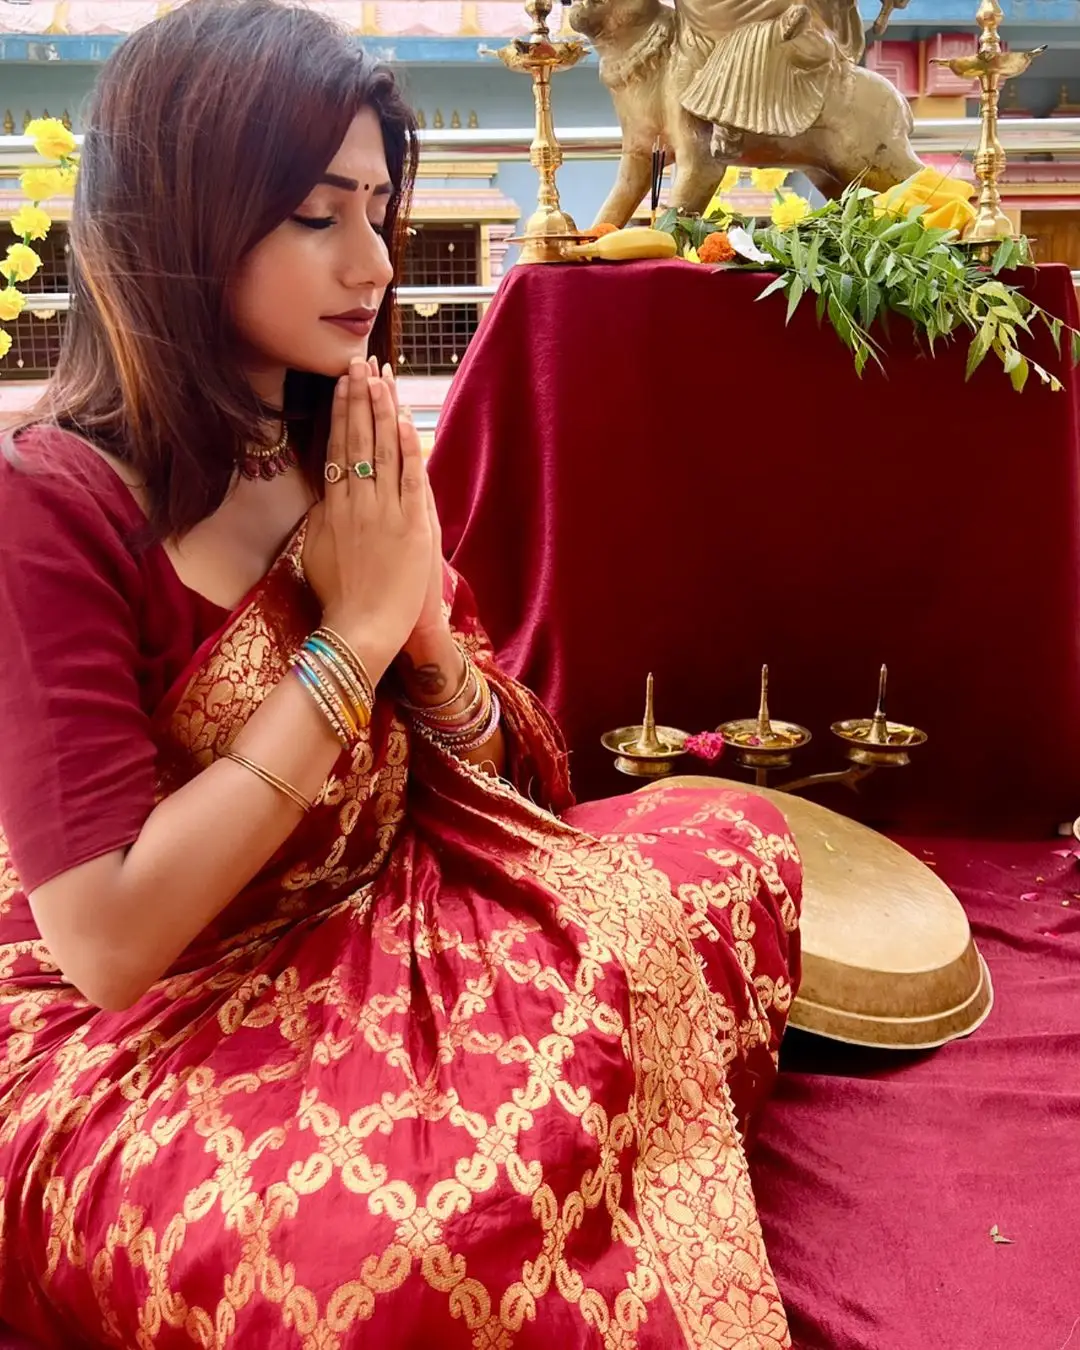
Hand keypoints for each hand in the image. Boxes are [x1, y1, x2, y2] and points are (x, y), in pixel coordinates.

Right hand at [302, 359, 431, 678]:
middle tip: (360, 361)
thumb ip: (323, 520)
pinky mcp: (409, 526)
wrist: (360, 630)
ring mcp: (383, 512)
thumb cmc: (340, 600)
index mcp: (333, 506)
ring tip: (380, 376)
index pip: (337, 447)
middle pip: (357, 439)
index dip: (341, 412)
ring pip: (381, 450)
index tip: (343, 383)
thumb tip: (325, 497)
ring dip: (381, 410)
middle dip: (359, 398)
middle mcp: (356, 502)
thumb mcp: (319, 553)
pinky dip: (406, 447)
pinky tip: (404, 419)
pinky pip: (409, 478)